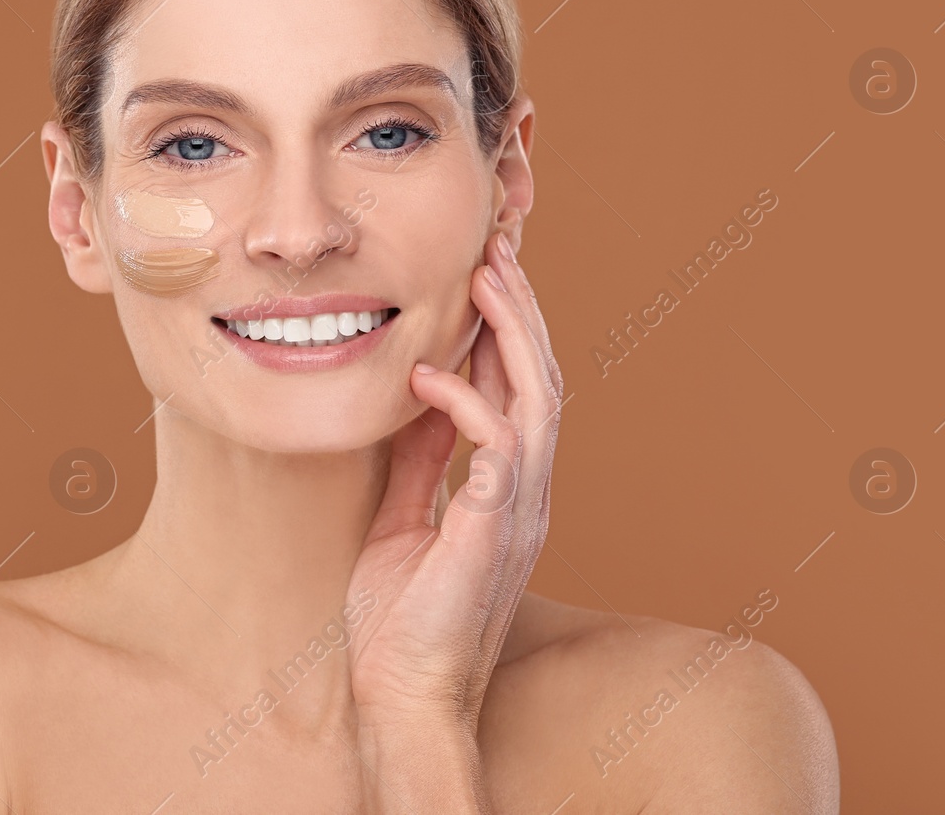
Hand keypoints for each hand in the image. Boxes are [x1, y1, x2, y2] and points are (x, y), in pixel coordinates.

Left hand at [346, 231, 563, 730]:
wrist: (405, 695)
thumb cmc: (402, 617)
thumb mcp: (406, 515)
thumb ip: (422, 458)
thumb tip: (420, 395)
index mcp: (507, 486)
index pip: (519, 388)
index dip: (507, 327)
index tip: (484, 271)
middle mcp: (526, 490)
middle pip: (541, 378)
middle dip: (520, 308)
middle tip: (495, 248)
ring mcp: (518, 509)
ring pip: (538, 398)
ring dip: (513, 333)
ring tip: (486, 276)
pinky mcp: (494, 529)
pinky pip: (497, 449)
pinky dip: (468, 402)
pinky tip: (429, 375)